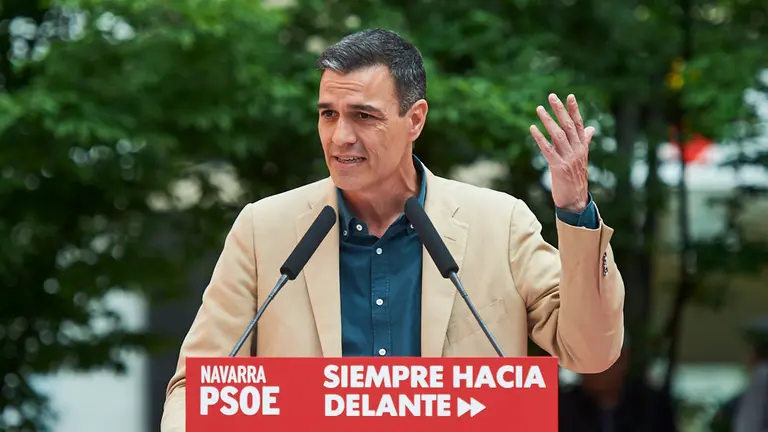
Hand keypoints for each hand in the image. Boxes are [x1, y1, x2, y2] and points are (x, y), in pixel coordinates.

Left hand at [530, 93, 594, 212]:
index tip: (569, 96)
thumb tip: (590, 128)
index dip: (574, 110)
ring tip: (539, 109)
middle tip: (551, 96)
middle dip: (560, 110)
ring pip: (558, 135)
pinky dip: (540, 138)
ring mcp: (568, 159)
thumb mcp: (581, 158)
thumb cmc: (576, 178)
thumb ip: (584, 141)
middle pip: (568, 126)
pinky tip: (532, 129)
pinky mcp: (558, 167)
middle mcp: (577, 151)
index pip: (578, 124)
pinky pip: (548, 150)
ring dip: (548, 121)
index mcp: (582, 147)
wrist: (575, 200)